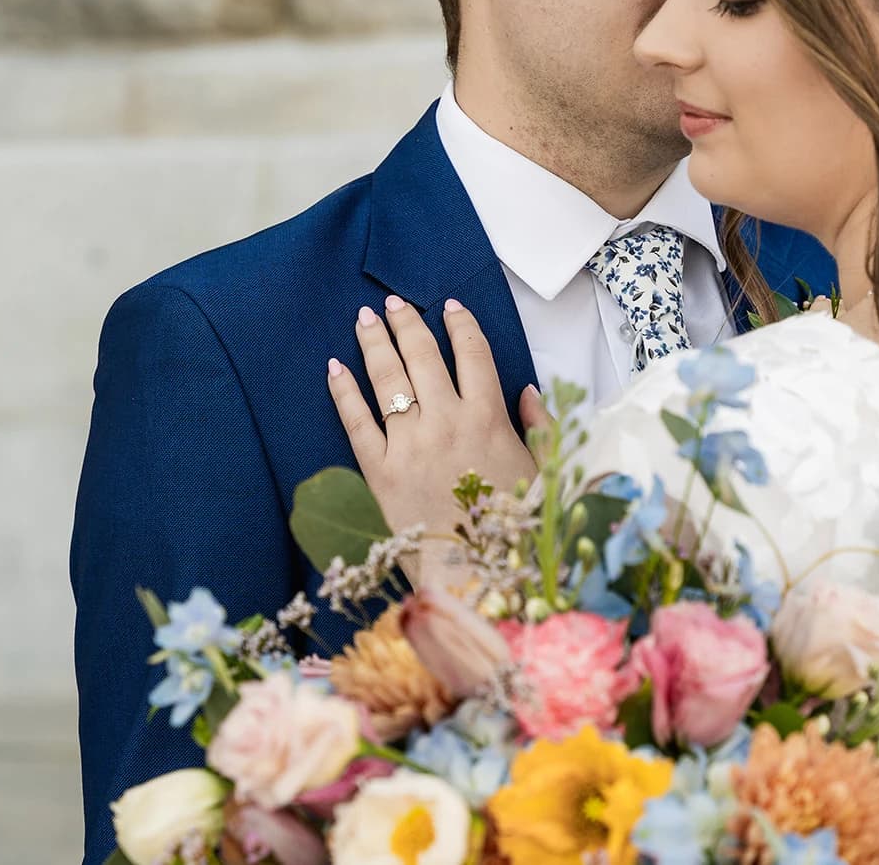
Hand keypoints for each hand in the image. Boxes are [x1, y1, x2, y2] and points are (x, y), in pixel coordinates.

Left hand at [327, 295, 545, 586]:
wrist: (475, 576)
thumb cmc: (513, 528)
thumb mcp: (543, 473)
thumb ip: (541, 427)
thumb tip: (528, 390)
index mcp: (489, 417)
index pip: (473, 352)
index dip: (460, 323)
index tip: (449, 305)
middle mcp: (446, 421)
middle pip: (422, 355)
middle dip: (407, 322)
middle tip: (394, 303)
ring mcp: (409, 444)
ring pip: (387, 379)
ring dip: (375, 343)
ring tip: (365, 319)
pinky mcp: (380, 471)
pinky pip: (356, 422)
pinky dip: (343, 391)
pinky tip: (334, 367)